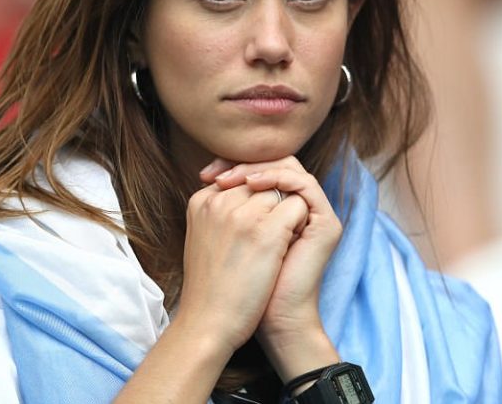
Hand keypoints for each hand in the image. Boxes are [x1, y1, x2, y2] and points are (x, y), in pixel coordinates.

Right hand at [174, 174, 309, 356]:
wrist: (209, 324)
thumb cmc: (211, 287)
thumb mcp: (205, 237)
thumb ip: (221, 211)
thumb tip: (254, 192)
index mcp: (201, 200)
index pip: (242, 177)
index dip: (256, 199)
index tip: (253, 229)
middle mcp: (219, 200)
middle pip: (262, 180)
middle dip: (273, 202)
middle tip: (268, 238)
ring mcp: (242, 214)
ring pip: (283, 190)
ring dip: (287, 213)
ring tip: (277, 245)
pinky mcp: (266, 231)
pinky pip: (297, 206)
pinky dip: (300, 225)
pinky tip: (288, 248)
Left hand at [201, 157, 341, 349]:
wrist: (266, 318)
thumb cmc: (240, 285)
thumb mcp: (228, 235)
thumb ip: (228, 205)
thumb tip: (206, 175)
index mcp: (278, 211)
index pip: (263, 169)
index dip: (234, 166)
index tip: (205, 173)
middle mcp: (299, 209)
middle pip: (277, 163)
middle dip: (245, 164)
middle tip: (217, 174)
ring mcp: (316, 215)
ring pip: (290, 168)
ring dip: (260, 168)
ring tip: (232, 178)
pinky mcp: (325, 224)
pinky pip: (305, 184)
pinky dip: (278, 178)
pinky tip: (253, 184)